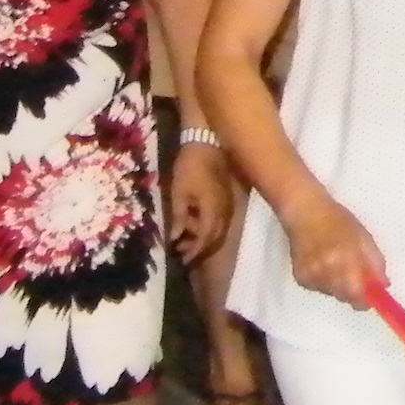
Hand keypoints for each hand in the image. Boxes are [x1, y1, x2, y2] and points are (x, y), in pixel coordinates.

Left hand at [164, 141, 233, 262]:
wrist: (208, 143)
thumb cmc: (190, 167)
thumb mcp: (179, 192)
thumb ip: (179, 217)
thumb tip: (175, 239)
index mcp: (213, 210)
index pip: (207, 238)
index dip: (195, 252)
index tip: (182, 261)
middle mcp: (225, 209)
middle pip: (216, 237)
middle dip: (200, 248)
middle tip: (181, 252)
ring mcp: (229, 203)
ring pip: (220, 228)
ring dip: (204, 236)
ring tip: (184, 237)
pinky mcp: (228, 197)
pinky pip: (221, 218)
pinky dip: (209, 225)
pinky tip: (195, 222)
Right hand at [283, 195, 387, 308]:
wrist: (305, 214)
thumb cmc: (338, 221)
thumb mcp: (364, 238)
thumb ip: (375, 262)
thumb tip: (384, 284)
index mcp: (345, 259)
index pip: (357, 293)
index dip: (366, 299)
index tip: (372, 298)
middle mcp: (326, 271)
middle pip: (345, 296)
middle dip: (354, 290)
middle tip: (356, 274)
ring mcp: (311, 276)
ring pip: (332, 293)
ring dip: (339, 285)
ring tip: (337, 262)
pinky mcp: (300, 278)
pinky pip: (319, 288)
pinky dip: (325, 281)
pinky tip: (323, 263)